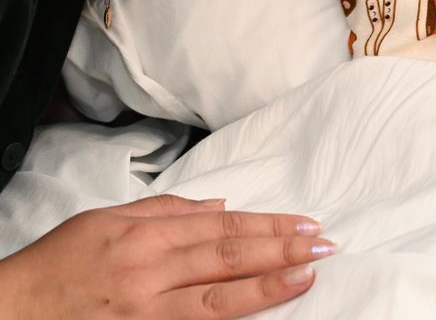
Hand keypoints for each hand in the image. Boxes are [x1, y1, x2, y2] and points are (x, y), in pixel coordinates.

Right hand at [0, 194, 333, 317]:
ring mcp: (145, 314)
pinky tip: (260, 315)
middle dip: (281, 250)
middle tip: (324, 245)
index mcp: (143, 236)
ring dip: (268, 286)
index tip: (306, 224)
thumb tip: (221, 207)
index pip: (222, 228)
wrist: (9, 314)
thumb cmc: (56, 267)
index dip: (268, 225)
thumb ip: (167, 210)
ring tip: (307, 275)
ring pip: (218, 300)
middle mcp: (147, 274)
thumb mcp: (105, 220)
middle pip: (228, 259)